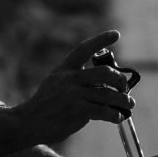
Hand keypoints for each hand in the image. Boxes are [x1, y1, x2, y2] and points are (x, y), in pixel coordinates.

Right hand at [13, 30, 133, 143]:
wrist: (28, 122)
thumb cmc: (46, 105)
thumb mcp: (56, 83)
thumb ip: (76, 79)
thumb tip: (105, 83)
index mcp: (64, 69)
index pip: (84, 49)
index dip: (101, 40)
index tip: (116, 34)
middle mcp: (69, 78)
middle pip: (104, 72)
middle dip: (120, 80)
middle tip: (124, 88)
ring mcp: (73, 94)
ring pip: (108, 94)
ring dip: (123, 100)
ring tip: (129, 105)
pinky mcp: (77, 111)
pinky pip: (104, 111)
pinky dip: (115, 115)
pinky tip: (117, 117)